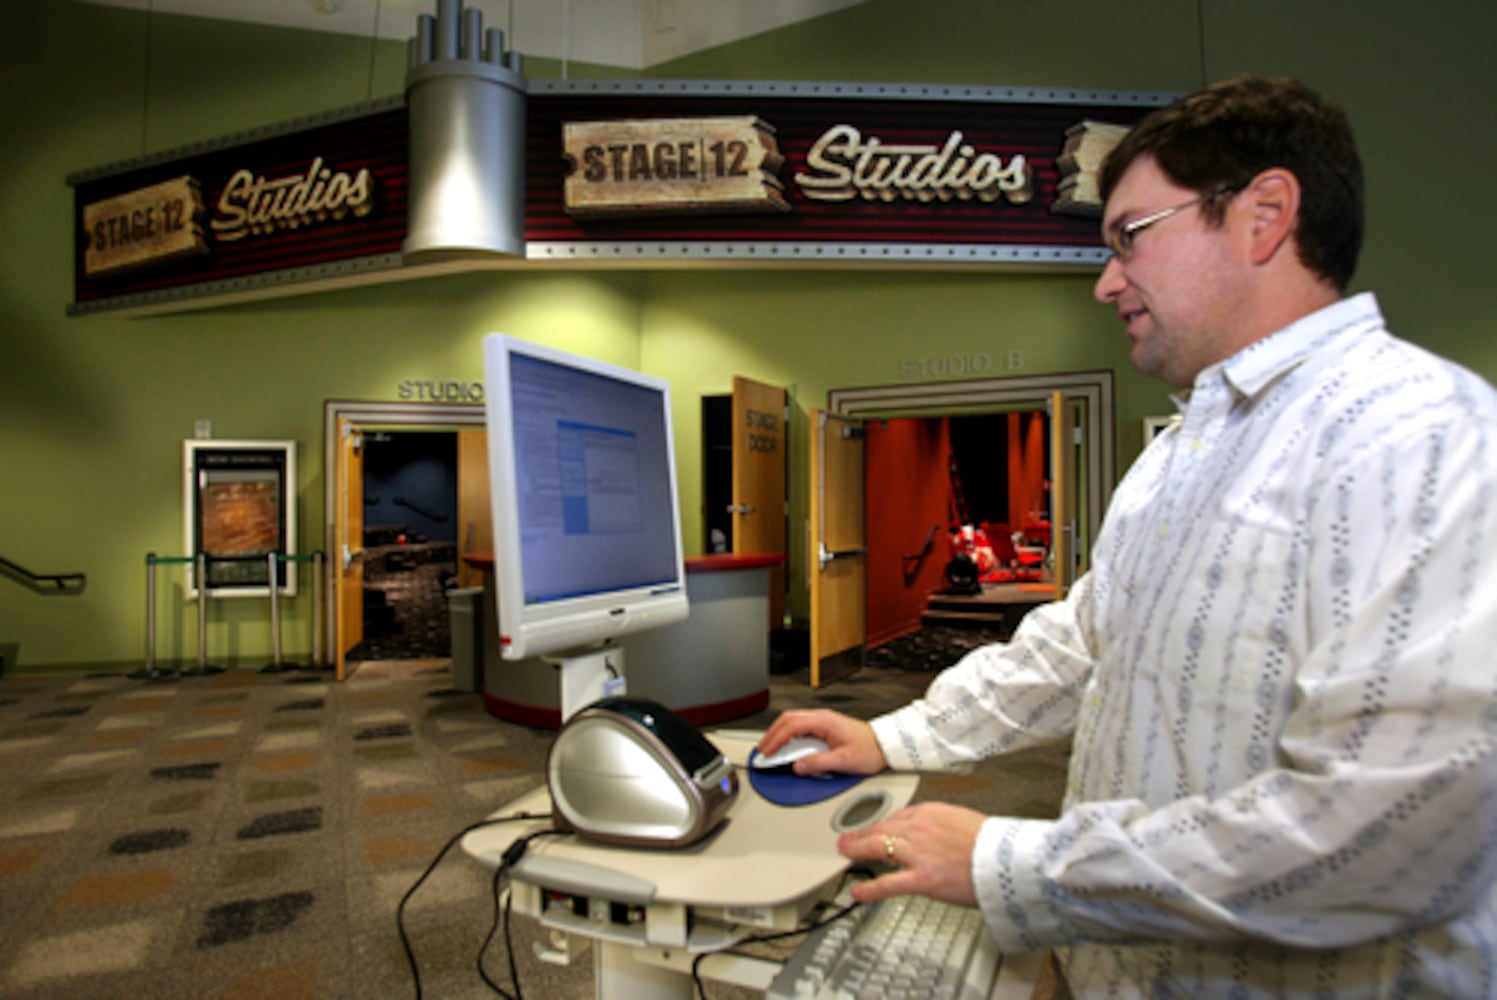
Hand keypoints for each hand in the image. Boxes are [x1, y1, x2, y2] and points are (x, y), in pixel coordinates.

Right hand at [757, 709, 886, 775]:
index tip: (767, 752)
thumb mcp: (844, 761)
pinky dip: (789, 734)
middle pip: (788, 719)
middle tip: (762, 750)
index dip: (775, 739)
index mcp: (824, 722)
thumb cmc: (870, 750)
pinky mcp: (826, 726)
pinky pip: (801, 726)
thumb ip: (819, 763)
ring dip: (779, 733)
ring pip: (793, 720)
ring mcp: (823, 720)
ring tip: (771, 748)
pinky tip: (787, 745)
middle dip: (772, 734)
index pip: (791, 726)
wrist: (885, 745)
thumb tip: (798, 766)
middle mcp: (822, 717)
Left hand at [838, 802, 984, 907]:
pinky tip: (857, 893)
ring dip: (856, 850)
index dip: (881, 824)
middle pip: (881, 828)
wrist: (1006, 860)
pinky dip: (869, 889)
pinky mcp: (921, 878)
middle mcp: (920, 828)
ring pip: (877, 848)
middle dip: (861, 834)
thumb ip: (944, 826)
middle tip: (848, 838)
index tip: (875, 828)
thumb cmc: (993, 844)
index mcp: (932, 812)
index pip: (897, 816)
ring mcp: (918, 853)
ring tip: (845, 854)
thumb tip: (936, 835)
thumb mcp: (964, 821)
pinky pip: (887, 883)